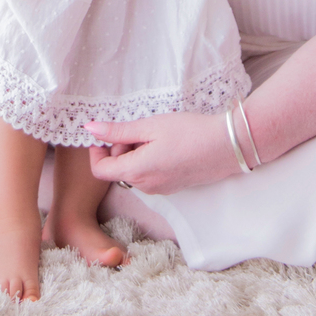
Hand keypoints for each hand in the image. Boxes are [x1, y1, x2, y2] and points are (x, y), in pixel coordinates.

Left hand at [84, 110, 236, 194]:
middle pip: (118, 169)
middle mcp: (145, 187)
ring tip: (157, 134)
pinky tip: (167, 144)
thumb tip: (89, 129)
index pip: (100, 170)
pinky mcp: (171, 187)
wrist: (226, 147)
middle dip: (121, 147)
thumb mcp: (151, 126)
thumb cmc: (188, 132)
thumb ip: (118, 130)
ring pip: (134, 171)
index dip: (97, 151)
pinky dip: (149, 159)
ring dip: (136, 152)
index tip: (108, 132)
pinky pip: (149, 174)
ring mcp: (159, 189)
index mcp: (137, 172)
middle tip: (141, 128)